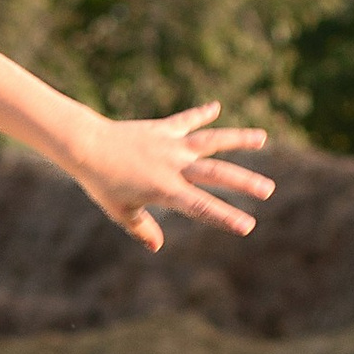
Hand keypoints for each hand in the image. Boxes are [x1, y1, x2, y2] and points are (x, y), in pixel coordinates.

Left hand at [73, 102, 275, 254]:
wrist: (86, 145)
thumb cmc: (101, 182)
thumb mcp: (120, 211)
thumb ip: (141, 228)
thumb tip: (157, 247)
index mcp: (164, 189)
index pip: (201, 206)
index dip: (225, 216)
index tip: (247, 226)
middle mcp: (173, 165)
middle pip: (215, 174)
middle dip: (244, 182)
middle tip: (268, 190)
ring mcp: (171, 144)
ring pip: (211, 140)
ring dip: (238, 138)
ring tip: (262, 137)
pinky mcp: (163, 129)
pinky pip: (186, 121)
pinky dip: (201, 114)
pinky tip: (216, 107)